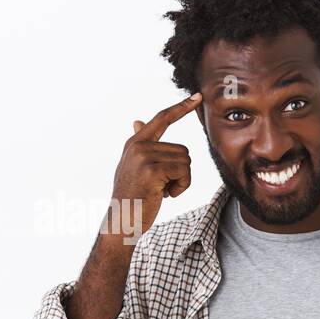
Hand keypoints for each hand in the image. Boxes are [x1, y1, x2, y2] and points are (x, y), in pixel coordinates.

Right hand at [104, 92, 200, 241]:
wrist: (122, 221)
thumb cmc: (133, 197)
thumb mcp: (133, 166)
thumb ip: (141, 144)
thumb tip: (138, 121)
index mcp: (136, 143)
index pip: (162, 119)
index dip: (181, 108)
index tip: (198, 97)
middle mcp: (138, 146)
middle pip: (184, 150)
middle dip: (181, 172)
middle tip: (162, 186)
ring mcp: (144, 157)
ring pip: (186, 162)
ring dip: (181, 181)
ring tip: (161, 191)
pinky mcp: (152, 170)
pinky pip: (184, 173)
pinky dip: (181, 188)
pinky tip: (164, 195)